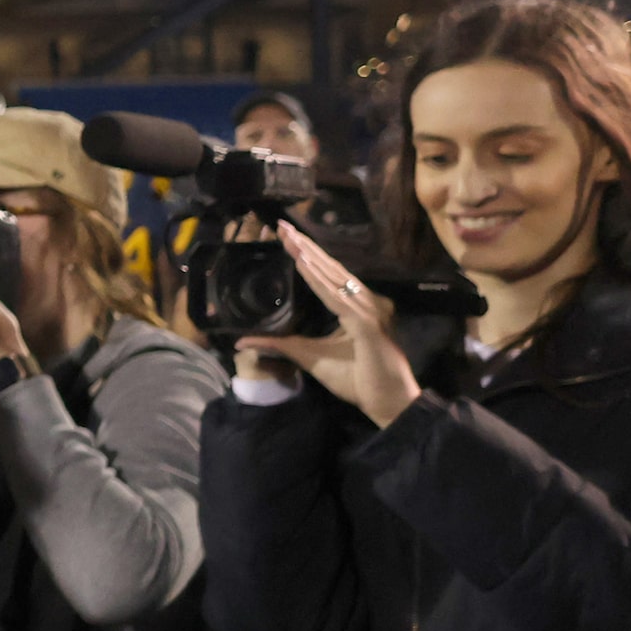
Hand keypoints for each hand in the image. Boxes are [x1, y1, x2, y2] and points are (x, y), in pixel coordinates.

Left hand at [241, 222, 421, 427]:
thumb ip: (280, 344)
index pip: (329, 276)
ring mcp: (370, 311)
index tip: (286, 238)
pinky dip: (319, 281)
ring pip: (334, 278)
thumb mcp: (308, 356)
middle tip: (280, 226)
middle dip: (305, 247)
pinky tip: (303, 266)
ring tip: (289, 240)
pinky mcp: (367, 325)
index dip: (307, 255)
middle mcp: (366, 302)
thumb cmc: (357, 379)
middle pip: (331, 269)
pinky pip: (338, 299)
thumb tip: (243, 341)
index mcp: (357, 307)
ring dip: (310, 258)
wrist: (387, 403)